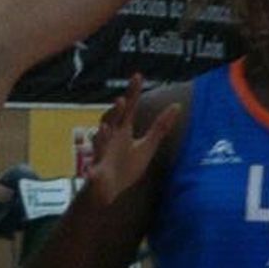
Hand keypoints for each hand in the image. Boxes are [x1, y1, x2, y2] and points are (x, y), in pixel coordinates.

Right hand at [85, 74, 180, 207]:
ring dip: (101, 135)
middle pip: (111, 121)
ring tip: (105, 127)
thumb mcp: (146, 145)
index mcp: (122, 130)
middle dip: (114, 112)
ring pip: (99, 143)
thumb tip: (177, 106)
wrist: (108, 191)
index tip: (137, 76)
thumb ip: (160, 127)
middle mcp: (110, 139)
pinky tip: (92, 172)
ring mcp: (101, 155)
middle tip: (122, 101)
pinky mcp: (96, 174)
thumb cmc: (126, 166)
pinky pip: (93, 172)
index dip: (132, 93)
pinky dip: (92, 172)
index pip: (128, 108)